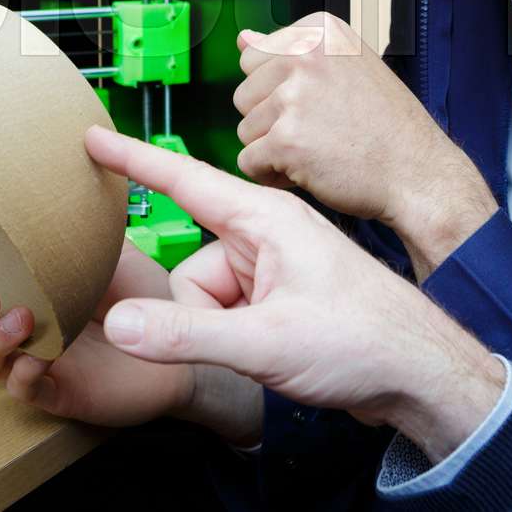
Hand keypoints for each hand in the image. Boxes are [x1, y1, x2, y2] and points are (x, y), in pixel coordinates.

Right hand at [0, 241, 261, 443]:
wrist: (201, 349)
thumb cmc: (159, 293)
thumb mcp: (118, 245)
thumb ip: (85, 220)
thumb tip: (69, 159)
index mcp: (30, 276)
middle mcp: (24, 316)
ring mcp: (40, 356)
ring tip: (10, 313)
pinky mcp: (63, 390)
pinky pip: (26, 389)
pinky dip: (22, 375)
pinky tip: (33, 361)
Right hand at [87, 126, 505, 463]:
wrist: (421, 375)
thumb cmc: (363, 341)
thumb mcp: (266, 341)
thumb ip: (185, 335)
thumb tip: (119, 324)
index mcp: (266, 218)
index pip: (184, 180)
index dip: (132, 160)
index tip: (90, 136)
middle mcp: (267, 234)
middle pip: (190, 264)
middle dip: (198, 311)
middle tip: (247, 341)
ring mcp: (274, 267)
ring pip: (204, 296)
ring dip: (221, 331)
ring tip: (271, 349)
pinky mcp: (279, 298)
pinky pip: (226, 313)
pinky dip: (236, 339)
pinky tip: (274, 355)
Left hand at [234, 12, 496, 279]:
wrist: (418, 172)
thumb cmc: (388, 126)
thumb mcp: (345, 68)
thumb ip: (293, 52)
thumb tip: (245, 39)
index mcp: (320, 30)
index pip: (256, 57)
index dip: (282, 90)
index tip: (323, 102)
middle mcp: (305, 55)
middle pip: (244, 91)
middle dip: (272, 119)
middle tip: (321, 130)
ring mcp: (295, 96)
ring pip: (245, 128)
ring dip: (274, 148)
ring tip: (319, 149)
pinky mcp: (286, 139)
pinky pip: (249, 161)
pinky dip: (273, 175)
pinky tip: (311, 171)